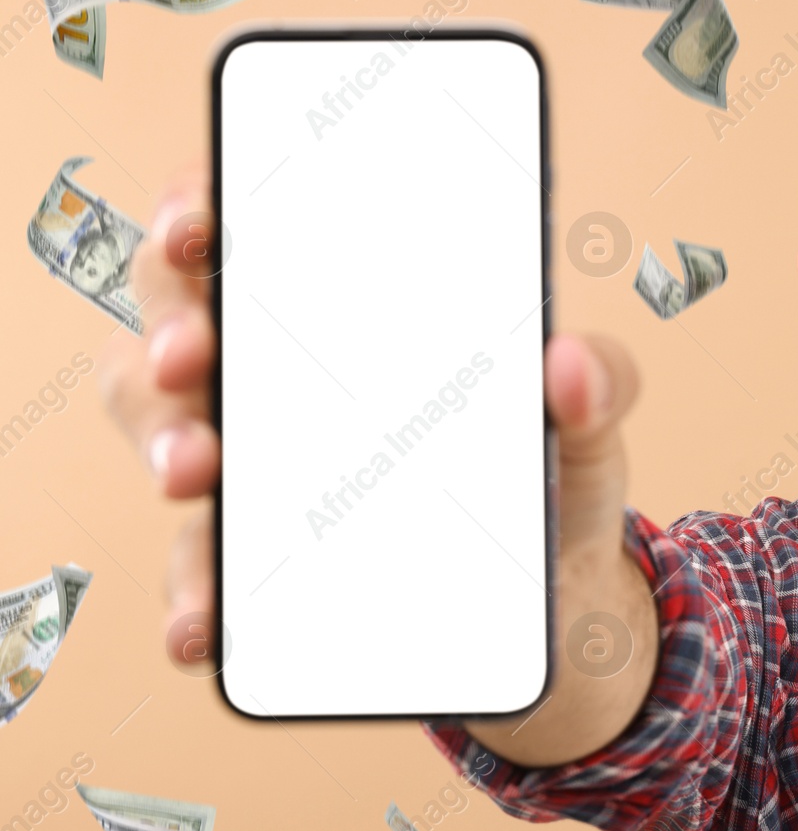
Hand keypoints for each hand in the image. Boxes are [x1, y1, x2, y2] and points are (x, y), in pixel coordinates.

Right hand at [101, 157, 647, 694]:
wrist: (556, 603)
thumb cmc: (550, 481)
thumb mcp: (587, 429)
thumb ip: (601, 386)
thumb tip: (571, 363)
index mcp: (354, 316)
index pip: (254, 232)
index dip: (201, 208)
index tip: (198, 224)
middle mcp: (284, 379)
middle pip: (182, 318)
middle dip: (169, 324)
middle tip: (193, 352)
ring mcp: (260, 472)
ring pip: (166, 433)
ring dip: (163, 443)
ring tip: (194, 473)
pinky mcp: (261, 568)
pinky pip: (202, 573)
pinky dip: (192, 596)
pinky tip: (204, 622)